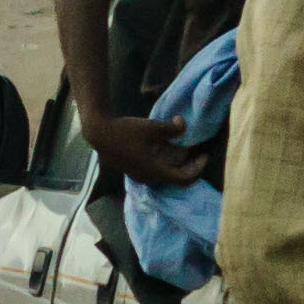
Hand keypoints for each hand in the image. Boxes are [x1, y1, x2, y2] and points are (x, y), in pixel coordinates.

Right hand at [85, 111, 205, 187]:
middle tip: (197, 148)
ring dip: (175, 159)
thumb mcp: (152, 127)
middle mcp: (149, 177)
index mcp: (155, 171)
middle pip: (175, 175)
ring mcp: (140, 174)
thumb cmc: (126, 131)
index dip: (197, 168)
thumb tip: (183, 124)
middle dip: (188, 162)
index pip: (184, 178)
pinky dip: (165, 158)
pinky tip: (165, 143)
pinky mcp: (135, 168)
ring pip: (165, 170)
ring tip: (183, 143)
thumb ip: (172, 128)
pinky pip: (155, 167)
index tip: (204, 155)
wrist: (99, 132)